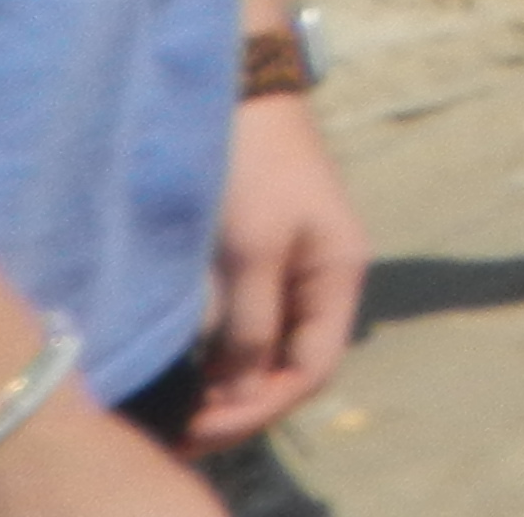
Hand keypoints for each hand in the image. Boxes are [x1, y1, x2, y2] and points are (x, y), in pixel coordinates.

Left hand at [187, 90, 364, 453]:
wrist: (242, 95)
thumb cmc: (254, 168)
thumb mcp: (252, 251)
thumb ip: (252, 324)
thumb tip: (241, 392)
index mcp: (337, 275)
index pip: (312, 367)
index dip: (263, 406)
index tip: (203, 426)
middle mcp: (324, 279)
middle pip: (295, 362)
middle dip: (246, 402)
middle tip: (187, 428)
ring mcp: (296, 267)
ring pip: (273, 346)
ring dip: (234, 381)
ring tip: (186, 406)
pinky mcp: (265, 257)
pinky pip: (254, 322)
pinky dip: (226, 352)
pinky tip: (194, 366)